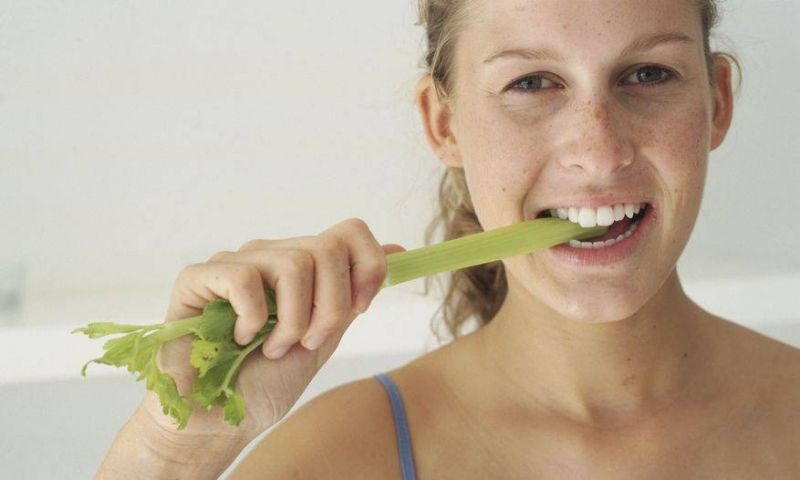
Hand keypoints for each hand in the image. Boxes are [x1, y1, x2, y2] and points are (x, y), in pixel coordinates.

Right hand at [142, 218, 404, 440]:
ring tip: (272, 349)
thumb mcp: (324, 337)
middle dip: (330, 307)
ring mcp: (233, 262)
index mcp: (301, 265)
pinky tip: (238, 340)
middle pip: (327, 248)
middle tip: (308, 343)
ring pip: (293, 262)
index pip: (349, 232)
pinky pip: (244, 278)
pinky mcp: (196, 278)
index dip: (367, 267)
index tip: (360, 309)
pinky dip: (252, 319)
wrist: (219, 421)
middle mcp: (269, 254)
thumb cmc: (266, 383)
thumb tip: (397, 252)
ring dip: (293, 321)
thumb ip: (352, 295)